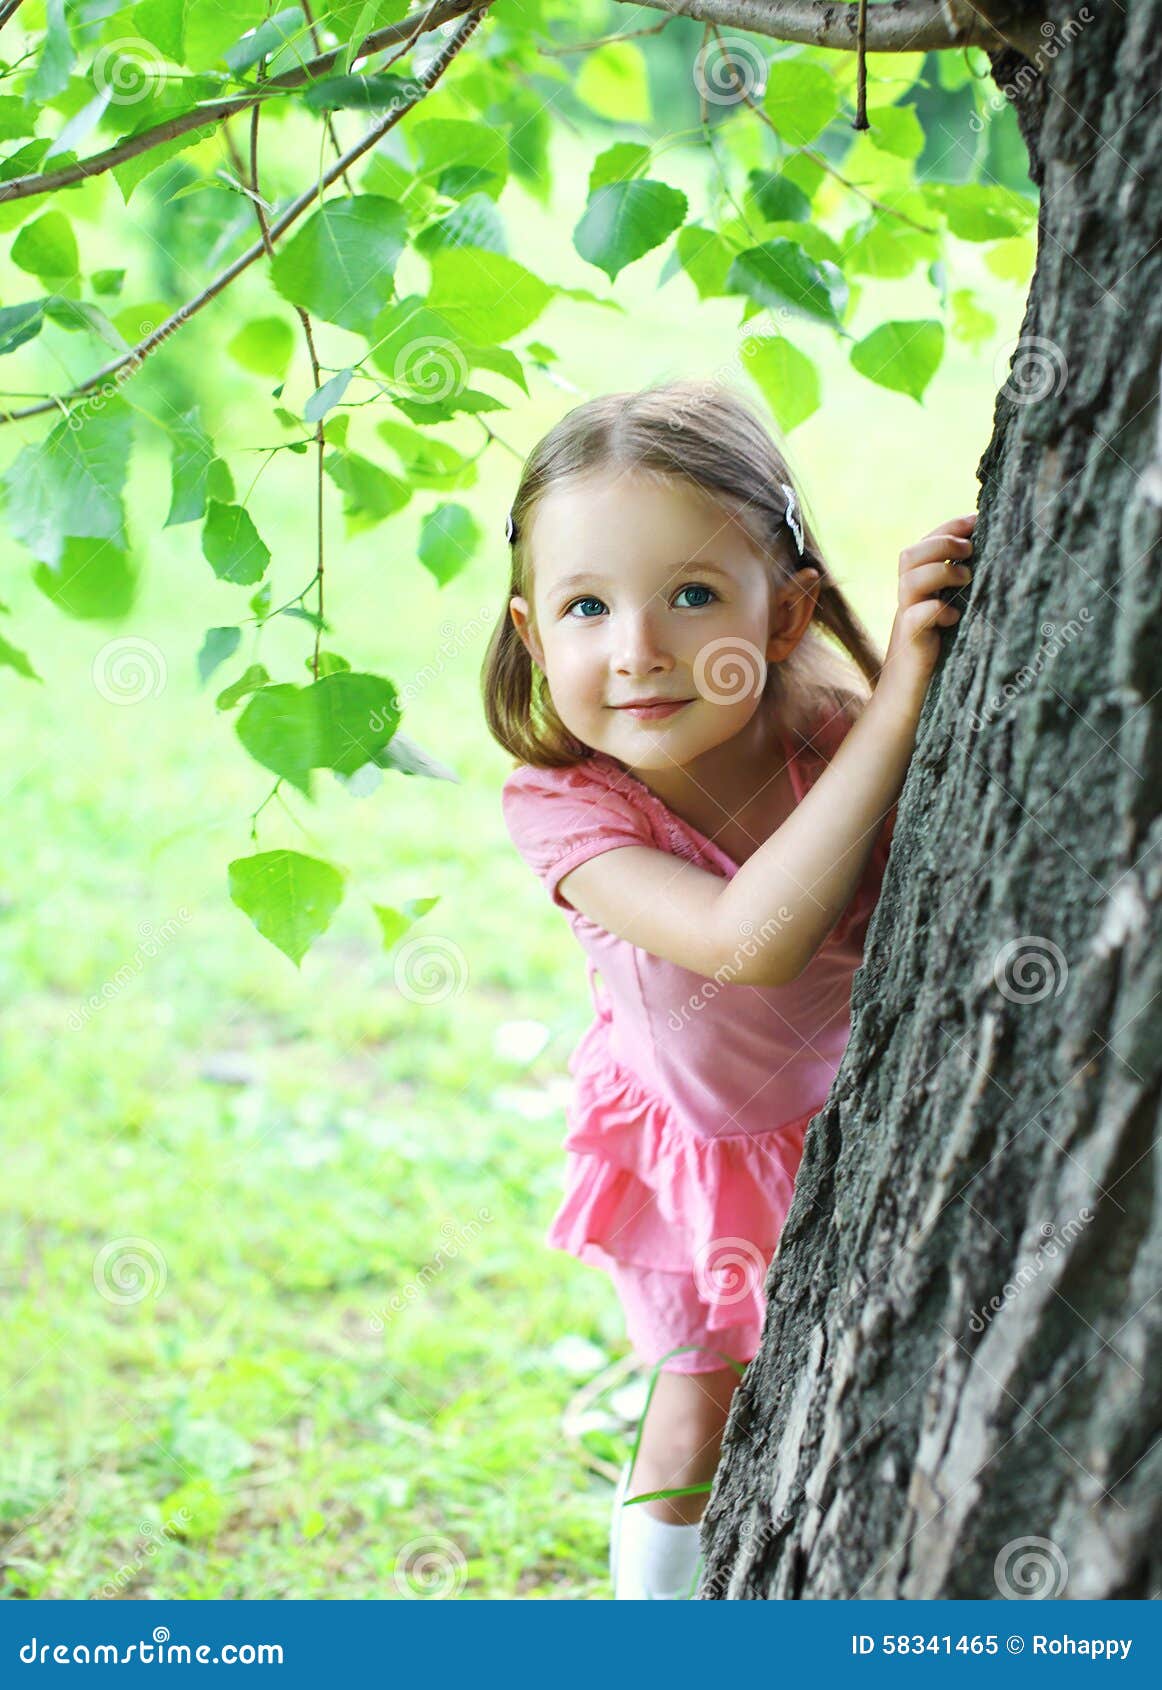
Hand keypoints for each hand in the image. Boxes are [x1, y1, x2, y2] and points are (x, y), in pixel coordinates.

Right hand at [877, 513, 976, 715]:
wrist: (909, 701)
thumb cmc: (941, 659)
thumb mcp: (955, 617)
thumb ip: (963, 592)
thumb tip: (1002, 562)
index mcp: (919, 590)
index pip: (924, 544)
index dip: (948, 527)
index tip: (977, 519)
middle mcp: (908, 601)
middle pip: (909, 555)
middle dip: (942, 545)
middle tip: (971, 551)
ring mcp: (906, 621)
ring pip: (908, 580)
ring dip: (940, 572)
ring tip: (967, 580)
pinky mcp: (911, 644)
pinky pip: (915, 617)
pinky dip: (936, 611)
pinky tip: (955, 617)